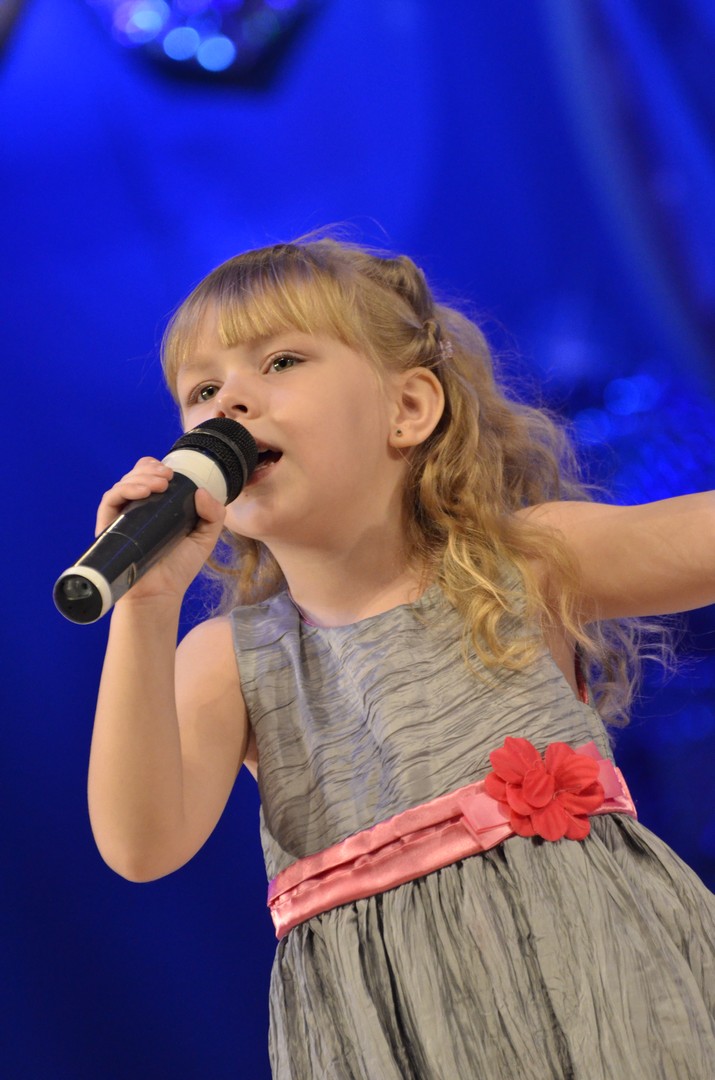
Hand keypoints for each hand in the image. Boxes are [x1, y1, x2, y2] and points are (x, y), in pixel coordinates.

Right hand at [95, 457, 226, 602]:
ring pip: (123, 484)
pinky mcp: (110, 527)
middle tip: (168, 477)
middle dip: (151, 469)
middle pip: (136, 475)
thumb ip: (213, 514)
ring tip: (160, 483)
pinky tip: (144, 493)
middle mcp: (137, 509)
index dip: (157, 468)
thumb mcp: (205, 537)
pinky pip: (110, 500)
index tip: (172, 472)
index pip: (149, 476)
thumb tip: (201, 491)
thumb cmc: (179, 567)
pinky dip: (125, 490)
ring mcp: (122, 517)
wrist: (161, 593)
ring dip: (141, 476)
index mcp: (156, 507)